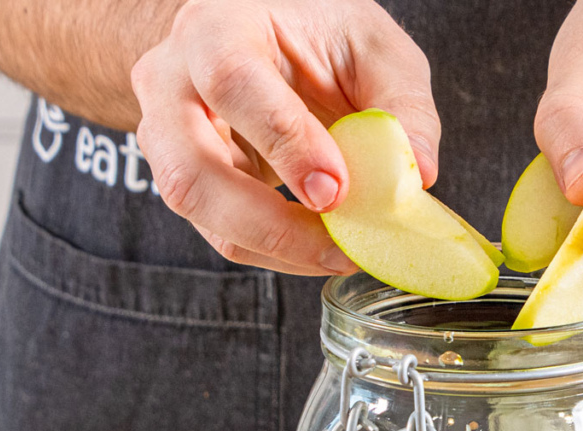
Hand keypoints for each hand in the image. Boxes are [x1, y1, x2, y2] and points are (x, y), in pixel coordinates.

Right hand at [131, 0, 440, 274]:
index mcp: (215, 27)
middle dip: (269, 224)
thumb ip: (402, 104)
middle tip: (339, 244)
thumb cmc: (316, 34)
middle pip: (191, 172)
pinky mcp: (187, 180)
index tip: (336, 188)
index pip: (231, 82)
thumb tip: (417, 172)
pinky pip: (221, 232)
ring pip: (199, 213)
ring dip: (275, 247)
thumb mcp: (373, 47)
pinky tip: (321, 247)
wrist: (267, 38)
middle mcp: (172, 82)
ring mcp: (166, 136)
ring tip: (340, 251)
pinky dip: (275, 251)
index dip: (284, 142)